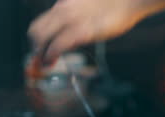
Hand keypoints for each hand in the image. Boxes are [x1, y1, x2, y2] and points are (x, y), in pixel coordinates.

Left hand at [28, 0, 148, 60]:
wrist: (128, 0)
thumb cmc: (115, 6)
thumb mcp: (89, 9)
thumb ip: (77, 18)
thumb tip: (73, 33)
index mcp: (64, 4)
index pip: (41, 22)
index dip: (37, 38)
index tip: (40, 50)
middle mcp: (63, 10)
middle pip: (36, 30)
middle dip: (36, 47)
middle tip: (41, 58)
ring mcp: (70, 20)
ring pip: (41, 37)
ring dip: (40, 53)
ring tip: (46, 62)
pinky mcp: (81, 31)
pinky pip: (58, 45)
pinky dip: (51, 55)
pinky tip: (51, 61)